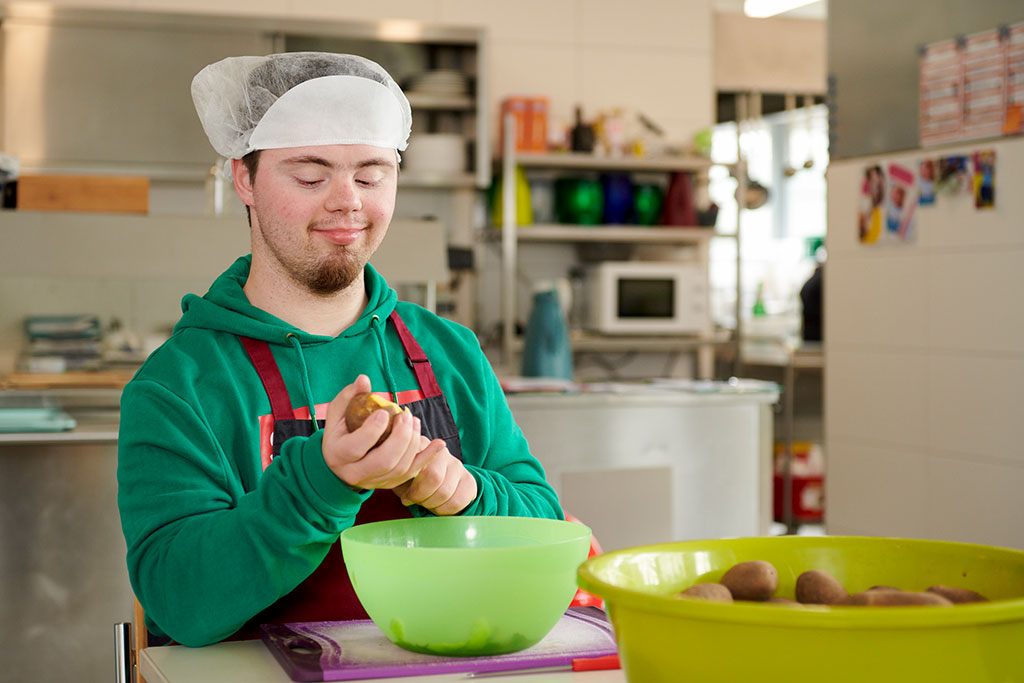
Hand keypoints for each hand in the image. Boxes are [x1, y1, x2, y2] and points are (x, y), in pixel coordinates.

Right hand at [321, 375, 425, 490]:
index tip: (385, 411)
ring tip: (414, 420)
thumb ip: (350, 396)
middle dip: (400, 437)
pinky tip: (439, 443)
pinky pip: (412, 473)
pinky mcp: (390, 483)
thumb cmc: (340, 432)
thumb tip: (364, 379)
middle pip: (384, 461)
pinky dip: (428, 457)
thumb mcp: (338, 413)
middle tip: (405, 415)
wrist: (340, 463)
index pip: (356, 447)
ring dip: (412, 443)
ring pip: (400, 468)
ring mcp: (375, 481)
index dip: (372, 430)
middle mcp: (356, 473)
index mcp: (339, 454)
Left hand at [393, 440, 477, 515]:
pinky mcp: (468, 479)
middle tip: (417, 501)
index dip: (413, 489)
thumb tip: (404, 490)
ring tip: (427, 503)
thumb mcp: (400, 475)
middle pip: (434, 478)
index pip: (420, 466)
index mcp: (421, 445)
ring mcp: (457, 464)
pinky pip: (459, 501)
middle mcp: (442, 452)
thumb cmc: (410, 480)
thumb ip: (399, 476)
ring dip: (433, 505)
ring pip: (446, 492)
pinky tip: (440, 506)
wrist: (434, 482)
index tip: (407, 499)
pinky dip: (447, 510)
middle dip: (422, 497)